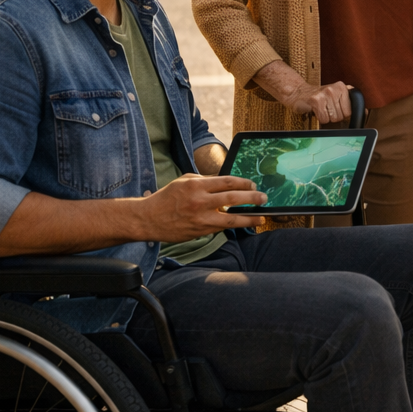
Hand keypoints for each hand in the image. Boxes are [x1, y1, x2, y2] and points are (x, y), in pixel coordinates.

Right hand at [138, 174, 265, 240]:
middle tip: (263, 198)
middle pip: (233, 198)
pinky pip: (222, 227)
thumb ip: (205, 181)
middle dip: (252, 198)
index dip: (243, 183)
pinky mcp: (200, 231)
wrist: (149, 219)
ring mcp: (201, 218)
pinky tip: (244, 223)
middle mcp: (200, 201)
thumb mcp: (184, 181)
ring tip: (261, 217)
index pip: (227, 182)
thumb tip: (226, 182)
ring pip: (231, 218)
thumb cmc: (167, 197)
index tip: (253, 185)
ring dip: (249, 218)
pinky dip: (234, 225)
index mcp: (196, 185)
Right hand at [284, 81, 352, 123]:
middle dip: (333, 115)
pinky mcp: (315, 100)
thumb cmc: (318, 96)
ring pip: (332, 118)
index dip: (342, 113)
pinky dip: (319, 118)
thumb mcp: (336, 96)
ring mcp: (325, 94)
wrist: (298, 92)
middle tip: (326, 108)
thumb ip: (350, 102)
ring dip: (326, 117)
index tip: (335, 108)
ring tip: (321, 108)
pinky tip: (316, 110)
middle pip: (341, 116)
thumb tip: (365, 112)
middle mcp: (334, 89)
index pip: (350, 111)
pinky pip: (323, 119)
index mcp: (342, 87)